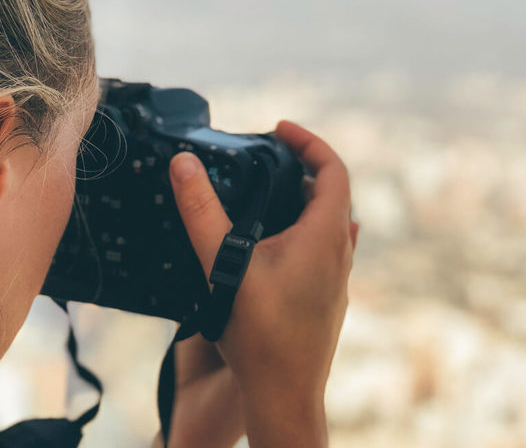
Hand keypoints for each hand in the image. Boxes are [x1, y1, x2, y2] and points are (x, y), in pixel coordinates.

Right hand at [168, 120, 358, 445]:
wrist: (285, 397)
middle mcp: (340, 252)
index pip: (333, 168)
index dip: (308, 141)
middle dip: (298, 168)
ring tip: (260, 195)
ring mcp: (337, 278)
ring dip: (299, 201)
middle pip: (330, 193)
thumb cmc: (260, 335)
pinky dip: (299, 230)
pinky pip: (321, 248)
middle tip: (262, 158)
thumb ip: (202, 211)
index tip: (278, 129)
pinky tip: (267, 245)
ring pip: (327, 223)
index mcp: (325, 235)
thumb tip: (185, 163)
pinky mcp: (327, 298)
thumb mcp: (224, 265)